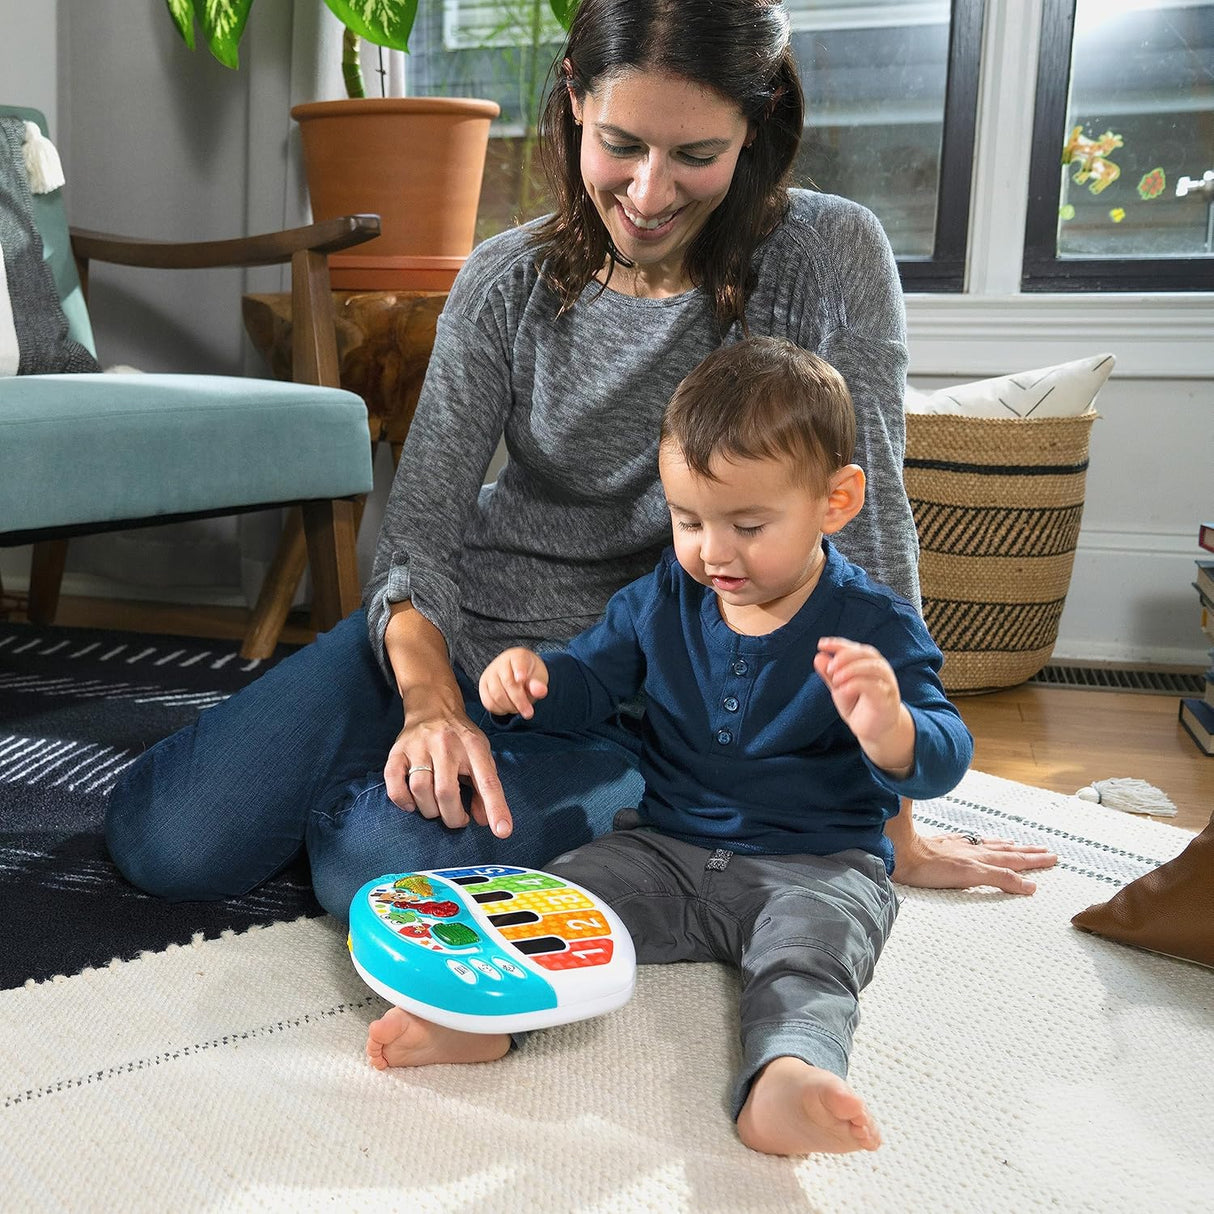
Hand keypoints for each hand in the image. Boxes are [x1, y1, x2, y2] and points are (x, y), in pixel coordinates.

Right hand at [384, 697, 512, 839]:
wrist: (433, 706)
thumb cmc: (461, 739)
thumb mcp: (481, 756)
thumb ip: (484, 789)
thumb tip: (484, 821)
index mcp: (474, 747)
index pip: (487, 781)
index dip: (495, 808)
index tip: (502, 831)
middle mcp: (446, 745)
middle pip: (446, 792)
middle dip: (453, 816)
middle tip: (458, 818)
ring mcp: (419, 747)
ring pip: (420, 789)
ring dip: (430, 810)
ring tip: (437, 809)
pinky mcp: (397, 751)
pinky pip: (394, 783)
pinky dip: (402, 800)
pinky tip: (412, 804)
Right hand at [479, 647, 548, 718]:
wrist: (517, 674)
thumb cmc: (530, 675)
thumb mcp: (539, 677)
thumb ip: (538, 684)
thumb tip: (541, 691)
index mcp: (518, 655)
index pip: (518, 662)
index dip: (519, 670)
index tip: (521, 679)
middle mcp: (500, 662)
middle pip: (508, 683)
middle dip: (519, 700)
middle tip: (529, 713)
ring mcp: (489, 674)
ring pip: (496, 695)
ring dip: (510, 707)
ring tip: (520, 709)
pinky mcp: (483, 686)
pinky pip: (488, 702)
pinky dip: (500, 710)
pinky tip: (509, 708)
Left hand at [814, 637, 912, 775]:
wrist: (874, 731)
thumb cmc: (858, 706)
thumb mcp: (840, 688)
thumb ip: (830, 674)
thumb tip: (818, 657)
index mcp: (869, 663)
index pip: (855, 648)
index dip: (839, 644)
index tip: (821, 644)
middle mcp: (881, 669)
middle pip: (866, 653)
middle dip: (845, 657)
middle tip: (829, 668)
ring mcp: (886, 684)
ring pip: (872, 667)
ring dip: (851, 670)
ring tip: (835, 679)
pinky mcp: (887, 700)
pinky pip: (875, 687)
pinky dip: (857, 685)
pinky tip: (843, 689)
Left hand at [892, 829, 1057, 894]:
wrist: (898, 852)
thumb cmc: (926, 867)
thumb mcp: (968, 875)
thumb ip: (998, 878)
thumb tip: (1028, 885)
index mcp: (979, 858)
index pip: (1012, 860)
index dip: (1033, 861)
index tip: (1051, 857)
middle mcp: (971, 851)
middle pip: (1005, 852)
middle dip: (1027, 853)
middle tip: (1047, 852)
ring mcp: (957, 847)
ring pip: (989, 845)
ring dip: (1008, 846)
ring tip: (1021, 845)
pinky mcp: (942, 846)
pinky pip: (968, 842)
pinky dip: (981, 842)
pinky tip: (980, 840)